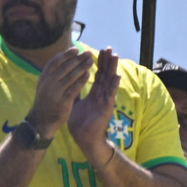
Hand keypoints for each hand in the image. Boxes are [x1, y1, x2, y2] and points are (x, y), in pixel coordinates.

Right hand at [28, 46, 95, 137]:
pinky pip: (74, 88)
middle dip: (77, 58)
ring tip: (91, 61)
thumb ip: (52, 73)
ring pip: (70, 76)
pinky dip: (81, 80)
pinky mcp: (62, 101)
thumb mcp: (45, 84)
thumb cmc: (46, 100)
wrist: (41, 120)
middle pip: (64, 67)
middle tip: (88, 53)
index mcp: (44, 77)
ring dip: (82, 67)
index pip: (55, 61)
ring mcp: (55, 92)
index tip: (76, 49)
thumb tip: (61, 57)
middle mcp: (48, 83)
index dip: (66, 54)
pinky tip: (88, 75)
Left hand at [67, 46, 120, 166]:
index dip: (99, 63)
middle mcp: (102, 94)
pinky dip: (114, 85)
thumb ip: (75, 92)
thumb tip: (70, 81)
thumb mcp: (75, 103)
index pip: (98, 74)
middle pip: (106, 74)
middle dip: (107, 61)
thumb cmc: (80, 122)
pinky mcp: (107, 107)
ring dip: (113, 69)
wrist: (83, 138)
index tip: (99, 51)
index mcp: (95, 93)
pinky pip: (111, 94)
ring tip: (115, 56)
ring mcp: (106, 100)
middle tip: (108, 48)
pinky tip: (117, 76)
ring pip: (110, 81)